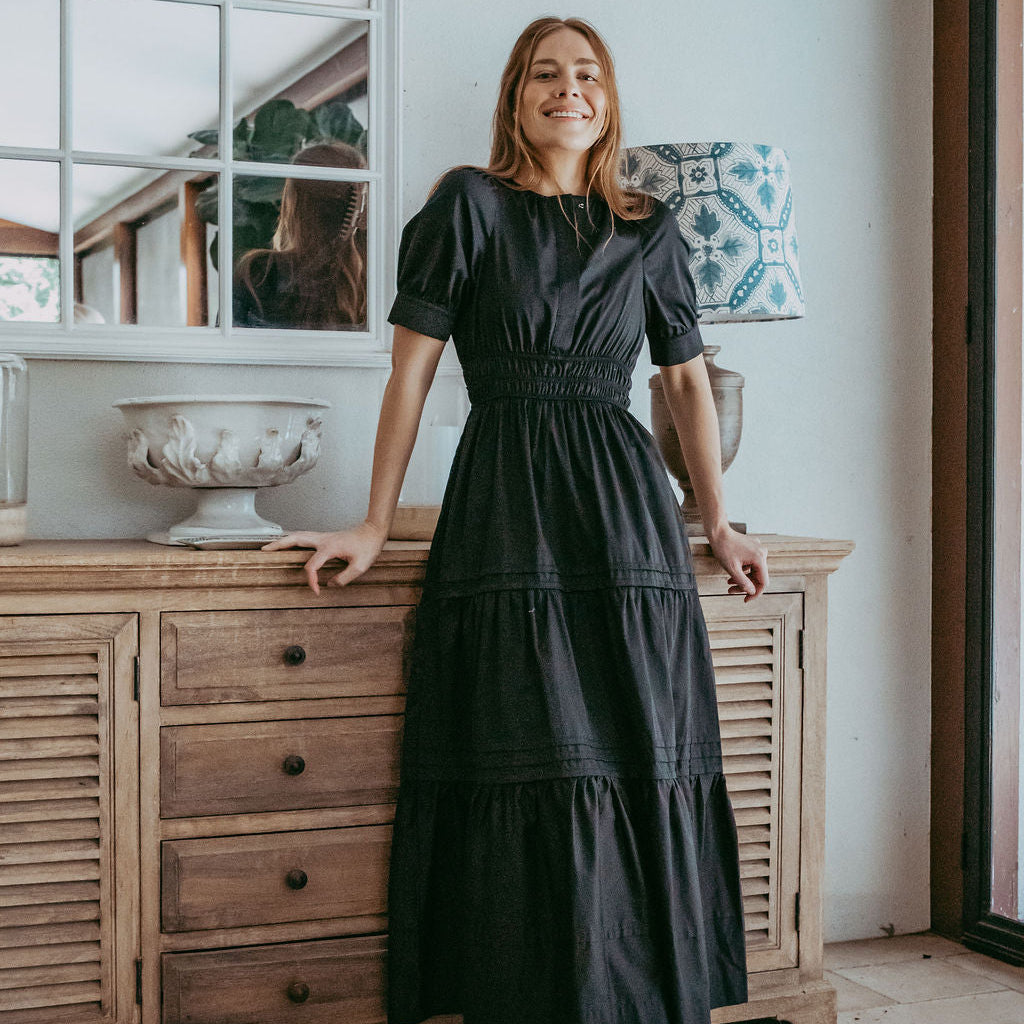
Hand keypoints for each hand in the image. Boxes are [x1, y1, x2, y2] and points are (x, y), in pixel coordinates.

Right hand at [262, 521, 387, 593]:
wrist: (373, 532)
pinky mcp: (325, 538)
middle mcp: (323, 540)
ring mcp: (323, 537)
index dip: (311, 580)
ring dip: (284, 541)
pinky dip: (294, 540)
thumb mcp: (360, 566)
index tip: (316, 591)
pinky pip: (305, 538)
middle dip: (279, 545)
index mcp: (329, 548)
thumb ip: (344, 578)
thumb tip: (330, 585)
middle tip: (264, 550)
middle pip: (295, 540)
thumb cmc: (368, 546)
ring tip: (271, 547)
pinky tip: (290, 545)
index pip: (311, 566)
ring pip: (298, 536)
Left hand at [707, 526, 767, 601]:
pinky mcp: (753, 548)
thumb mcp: (732, 568)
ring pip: (754, 571)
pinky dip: (743, 570)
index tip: (745, 600)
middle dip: (745, 586)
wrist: (718, 532)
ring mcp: (758, 550)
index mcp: (760, 559)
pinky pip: (751, 564)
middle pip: (758, 577)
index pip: (763, 582)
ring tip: (729, 583)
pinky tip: (732, 573)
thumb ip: (743, 582)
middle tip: (731, 591)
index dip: (755, 594)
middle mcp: (762, 553)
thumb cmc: (723, 548)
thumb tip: (752, 592)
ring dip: (743, 579)